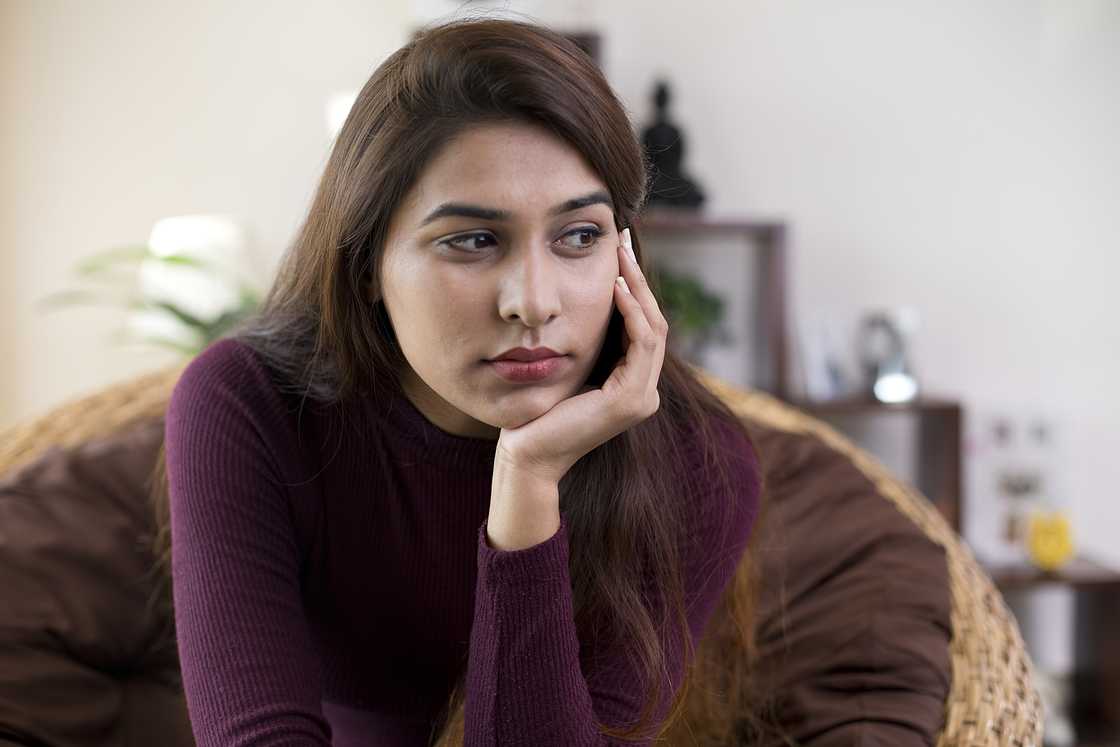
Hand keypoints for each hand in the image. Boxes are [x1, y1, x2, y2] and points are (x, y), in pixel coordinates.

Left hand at [494, 227, 668, 484]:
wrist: (528, 454)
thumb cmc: (539, 413)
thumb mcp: (569, 367)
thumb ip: (586, 344)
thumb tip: (583, 301)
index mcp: (633, 385)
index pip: (644, 327)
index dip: (634, 287)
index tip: (618, 251)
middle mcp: (645, 392)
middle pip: (655, 322)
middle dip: (638, 279)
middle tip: (622, 241)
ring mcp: (642, 398)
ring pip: (653, 328)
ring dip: (637, 289)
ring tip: (620, 257)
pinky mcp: (630, 400)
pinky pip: (641, 344)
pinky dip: (631, 312)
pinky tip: (615, 288)